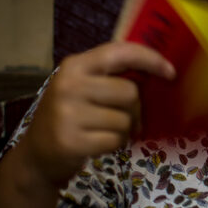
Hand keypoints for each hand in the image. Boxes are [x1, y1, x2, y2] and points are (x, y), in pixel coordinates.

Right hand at [19, 41, 175, 188]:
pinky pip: (115, 140)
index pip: (120, 52)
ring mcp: (67, 113)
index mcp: (75, 65)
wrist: (37, 156)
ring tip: (104, 132)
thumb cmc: (69, 117)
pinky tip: (97, 144)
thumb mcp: (82, 87)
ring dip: (124, 130)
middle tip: (123, 118)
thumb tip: (158, 73)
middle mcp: (69, 84)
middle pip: (130, 92)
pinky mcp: (71, 140)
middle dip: (135, 109)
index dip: (150, 59)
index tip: (170, 72)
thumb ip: (111, 76)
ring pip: (125, 119)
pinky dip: (114, 145)